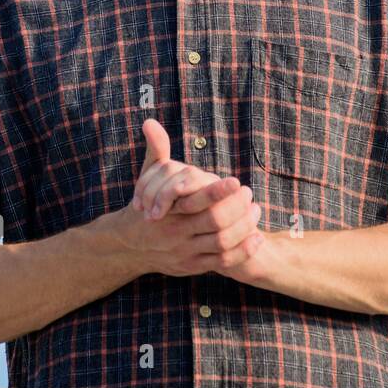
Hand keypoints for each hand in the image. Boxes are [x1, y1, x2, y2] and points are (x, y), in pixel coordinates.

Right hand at [121, 119, 265, 277]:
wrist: (130, 246)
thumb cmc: (147, 205)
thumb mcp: (147, 179)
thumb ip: (155, 151)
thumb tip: (150, 121)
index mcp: (169, 210)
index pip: (196, 201)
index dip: (218, 192)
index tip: (236, 181)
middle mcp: (177, 232)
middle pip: (214, 223)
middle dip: (236, 208)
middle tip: (248, 193)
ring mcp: (186, 251)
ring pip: (221, 242)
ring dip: (243, 227)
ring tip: (256, 210)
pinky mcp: (194, 266)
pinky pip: (223, 262)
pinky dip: (242, 250)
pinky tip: (257, 237)